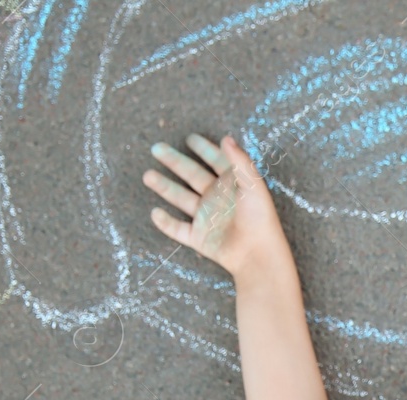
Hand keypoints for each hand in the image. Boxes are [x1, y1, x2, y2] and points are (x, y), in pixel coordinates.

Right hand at [143, 133, 286, 276]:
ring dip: (164, 187)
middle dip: (174, 161)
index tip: (190, 138)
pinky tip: (155, 212)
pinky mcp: (199, 238)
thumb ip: (240, 161)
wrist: (256, 254)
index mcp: (232, 185)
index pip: (216, 162)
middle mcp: (217, 199)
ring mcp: (207, 218)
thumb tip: (226, 137)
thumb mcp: (253, 186)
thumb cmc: (259, 218)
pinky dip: (166, 223)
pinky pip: (178, 229)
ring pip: (181, 198)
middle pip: (192, 175)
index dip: (205, 149)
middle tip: (157, 148)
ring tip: (147, 175)